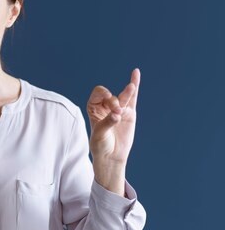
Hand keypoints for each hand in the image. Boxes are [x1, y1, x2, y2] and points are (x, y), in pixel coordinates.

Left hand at [87, 68, 139, 193]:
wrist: (111, 156)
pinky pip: (133, 97)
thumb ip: (107, 123)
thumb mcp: (99, 134)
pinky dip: (135, 85)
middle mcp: (106, 105)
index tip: (109, 107)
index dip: (104, 95)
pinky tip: (136, 73)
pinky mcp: (129, 113)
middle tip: (117, 113)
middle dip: (114, 102)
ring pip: (124, 96)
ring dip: (127, 92)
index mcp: (93, 107)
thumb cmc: (100, 145)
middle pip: (111, 96)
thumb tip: (118, 114)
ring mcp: (118, 108)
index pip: (98, 93)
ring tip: (131, 87)